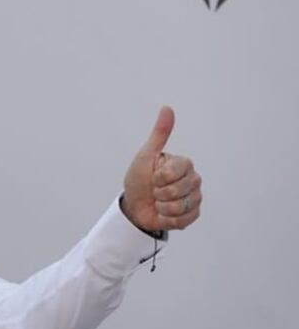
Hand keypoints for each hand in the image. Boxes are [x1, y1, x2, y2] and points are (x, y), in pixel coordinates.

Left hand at [121, 106, 201, 232]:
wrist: (134, 205)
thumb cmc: (139, 179)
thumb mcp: (146, 155)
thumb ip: (159, 134)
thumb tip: (167, 108)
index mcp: (184, 164)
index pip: (175, 172)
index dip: (158, 178)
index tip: (152, 176)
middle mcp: (193, 179)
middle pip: (178, 191)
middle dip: (159, 193)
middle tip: (154, 191)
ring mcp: (195, 198)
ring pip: (180, 207)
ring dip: (162, 207)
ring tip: (158, 202)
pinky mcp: (193, 215)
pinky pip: (183, 220)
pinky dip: (167, 219)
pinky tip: (163, 213)